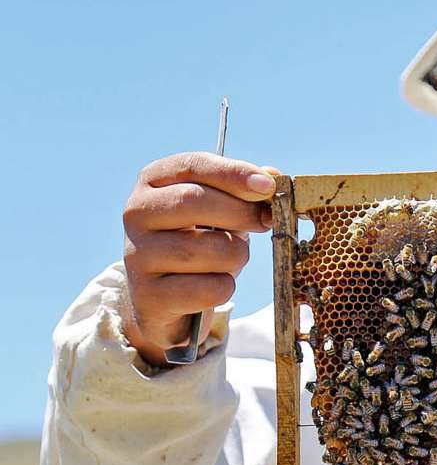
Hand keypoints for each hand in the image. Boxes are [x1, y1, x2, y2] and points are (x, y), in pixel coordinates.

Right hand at [122, 152, 280, 366]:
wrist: (164, 298)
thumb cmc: (199, 243)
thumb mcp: (220, 211)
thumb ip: (245, 192)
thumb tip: (272, 175)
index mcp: (153, 182)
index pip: (192, 165)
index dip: (233, 173)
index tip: (267, 186)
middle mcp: (136, 212)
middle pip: (194, 200)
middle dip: (241, 212)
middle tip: (264, 222)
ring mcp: (138, 253)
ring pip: (209, 248)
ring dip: (237, 255)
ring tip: (230, 258)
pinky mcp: (149, 294)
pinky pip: (209, 288)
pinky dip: (225, 288)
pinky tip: (212, 285)